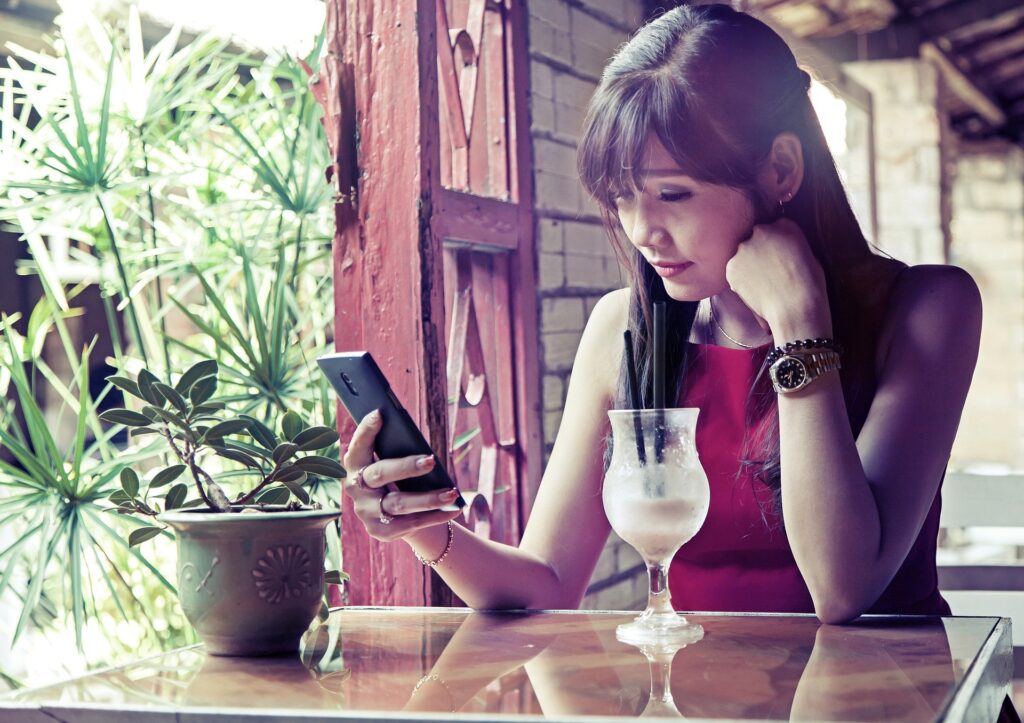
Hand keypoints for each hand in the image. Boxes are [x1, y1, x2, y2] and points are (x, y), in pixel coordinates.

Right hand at [342, 410, 461, 541]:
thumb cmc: (395, 477)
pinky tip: (453, 510)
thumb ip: (394, 450)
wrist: (395, 515)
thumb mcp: (391, 461)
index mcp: (355, 464)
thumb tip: (421, 446)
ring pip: (399, 503)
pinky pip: (410, 523)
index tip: (380, 414)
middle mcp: (356, 488)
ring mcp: (366, 511)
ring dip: (428, 499)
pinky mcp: (380, 530)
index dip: (365, 431)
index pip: (357, 446)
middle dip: (407, 467)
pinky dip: (434, 517)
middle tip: (431, 460)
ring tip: (452, 493)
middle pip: (381, 474)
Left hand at [725, 217, 830, 335]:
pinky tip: (755, 289)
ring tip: (763, 283)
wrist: (795, 306)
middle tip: (769, 271)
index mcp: (785, 224)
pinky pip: (734, 270)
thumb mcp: (808, 254)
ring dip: (749, 264)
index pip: (774, 228)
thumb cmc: (809, 285)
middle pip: (756, 237)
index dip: (776, 244)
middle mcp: (762, 230)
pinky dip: (740, 278)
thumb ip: (789, 244)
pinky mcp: (732, 266)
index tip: (780, 258)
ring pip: (743, 254)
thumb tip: (778, 248)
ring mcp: (744, 248)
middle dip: (760, 251)